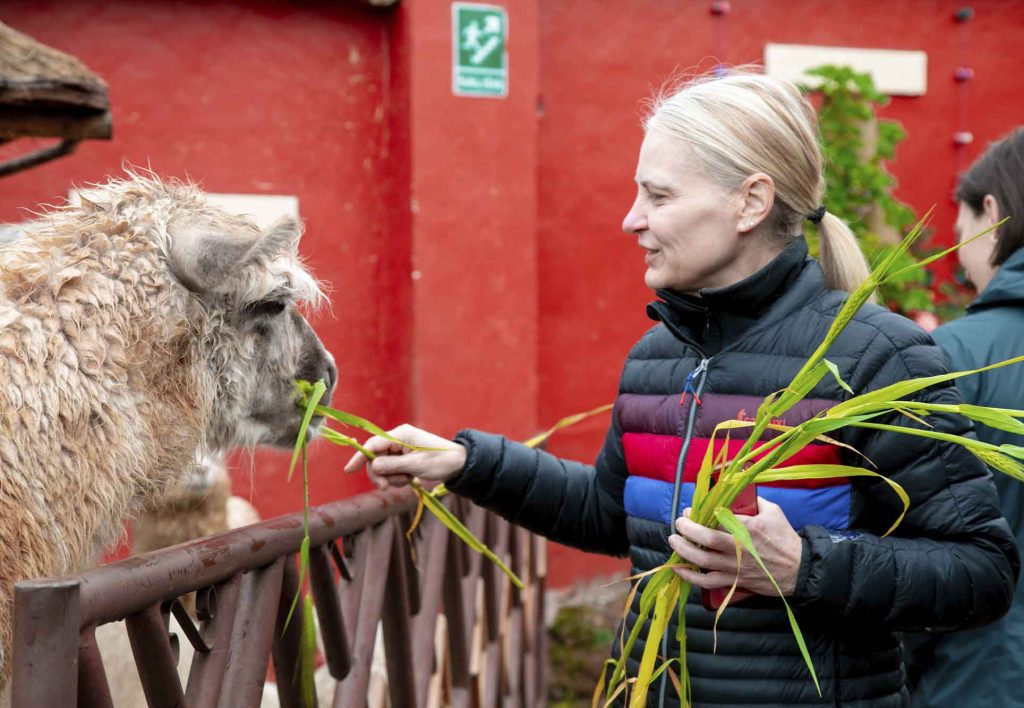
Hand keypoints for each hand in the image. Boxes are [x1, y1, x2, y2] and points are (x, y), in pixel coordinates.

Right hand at [342, 424, 466, 489]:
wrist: (458, 463)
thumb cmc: (440, 460)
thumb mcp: (417, 465)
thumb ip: (393, 465)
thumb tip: (373, 466)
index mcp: (400, 434)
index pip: (373, 444)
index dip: (360, 457)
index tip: (348, 470)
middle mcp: (398, 440)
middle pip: (375, 458)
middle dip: (379, 474)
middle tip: (385, 488)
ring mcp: (400, 449)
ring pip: (383, 467)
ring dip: (392, 478)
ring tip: (409, 479)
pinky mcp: (403, 459)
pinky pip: (391, 471)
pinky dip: (398, 478)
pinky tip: (411, 479)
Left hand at [667, 498, 802, 596]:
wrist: (800, 569)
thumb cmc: (785, 538)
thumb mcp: (772, 512)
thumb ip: (753, 500)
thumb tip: (735, 490)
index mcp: (748, 528)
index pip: (716, 521)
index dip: (697, 517)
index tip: (689, 512)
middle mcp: (739, 549)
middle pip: (705, 541)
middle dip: (686, 531)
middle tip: (677, 525)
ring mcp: (736, 568)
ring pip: (702, 562)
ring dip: (683, 551)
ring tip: (673, 541)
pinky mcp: (734, 582)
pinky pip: (707, 582)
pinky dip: (690, 577)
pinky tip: (678, 569)